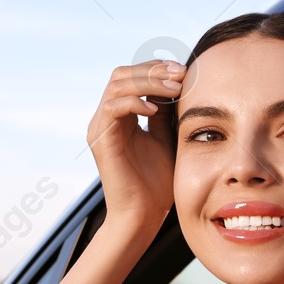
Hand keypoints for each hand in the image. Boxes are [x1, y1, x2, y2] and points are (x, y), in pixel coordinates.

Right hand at [86, 60, 185, 228]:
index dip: (156, 68)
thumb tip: (178, 83)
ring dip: (148, 82)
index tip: (184, 70)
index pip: (132, 76)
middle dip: (153, 69)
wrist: (144, 215)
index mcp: (121, 116)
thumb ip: (166, 113)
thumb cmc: (157, 183)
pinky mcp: (100, 139)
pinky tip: (155, 110)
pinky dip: (135, 102)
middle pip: (122, 74)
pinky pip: (113, 107)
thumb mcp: (167, 139)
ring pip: (117, 85)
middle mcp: (106, 118)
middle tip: (181, 74)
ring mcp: (100, 127)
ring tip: (175, 89)